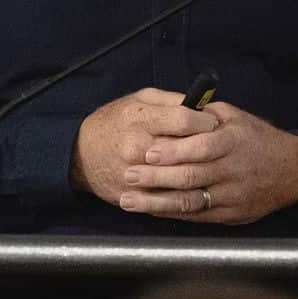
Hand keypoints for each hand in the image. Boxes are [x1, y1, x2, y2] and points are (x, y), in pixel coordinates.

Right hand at [70, 88, 218, 207]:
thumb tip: (202, 105)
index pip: (184, 120)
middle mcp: (138, 147)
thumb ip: (171, 101)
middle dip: (207, 147)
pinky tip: (193, 186)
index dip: (205, 121)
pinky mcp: (135, 195)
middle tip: (216, 145)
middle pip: (186, 150)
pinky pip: (168, 199)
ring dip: (200, 173)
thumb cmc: (114, 122)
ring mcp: (136, 174)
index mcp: (140, 118)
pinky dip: (184, 193)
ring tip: (208, 165)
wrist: (81, 154)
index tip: (213, 123)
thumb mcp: (140, 99)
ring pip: (181, 178)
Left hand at [117, 100, 297, 224]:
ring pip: (189, 202)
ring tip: (128, 200)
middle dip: (155, 178)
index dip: (173, 151)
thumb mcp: (235, 117)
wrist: (291, 171)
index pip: (201, 147)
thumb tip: (172, 109)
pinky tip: (150, 209)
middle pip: (190, 177)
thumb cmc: (257, 139)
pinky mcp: (231, 215)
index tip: (147, 151)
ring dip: (155, 202)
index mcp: (233, 141)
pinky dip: (171, 213)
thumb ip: (204, 115)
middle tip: (128, 176)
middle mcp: (233, 170)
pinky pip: (196, 216)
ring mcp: (232, 196)